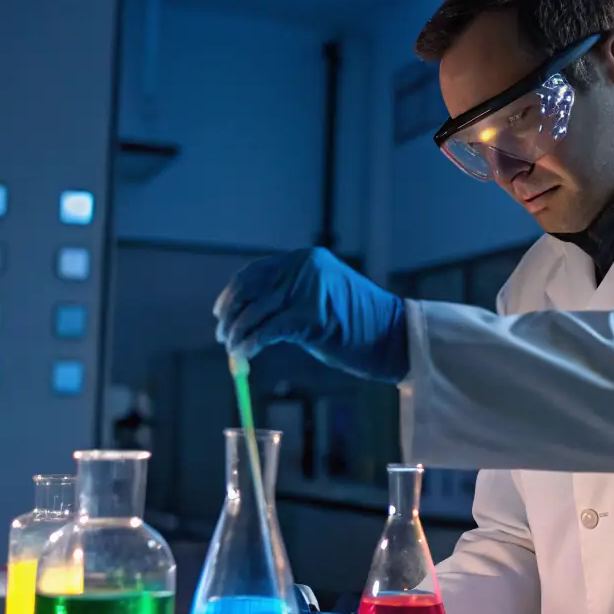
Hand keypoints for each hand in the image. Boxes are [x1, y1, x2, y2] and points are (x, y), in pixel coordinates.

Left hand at [213, 248, 408, 382]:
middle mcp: (305, 268)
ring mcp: (309, 290)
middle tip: (222, 336)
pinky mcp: (311, 316)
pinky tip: (246, 355)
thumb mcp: (320, 299)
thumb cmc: (359, 325)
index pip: (256, 272)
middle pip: (251, 291)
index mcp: (306, 259)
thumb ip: (289, 298)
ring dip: (238, 334)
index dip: (233, 294)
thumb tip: (248, 314)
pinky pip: (269, 331)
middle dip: (231, 316)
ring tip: (233, 350)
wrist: (393, 338)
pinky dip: (252, 344)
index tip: (221, 313)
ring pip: (257, 312)